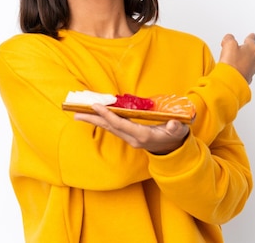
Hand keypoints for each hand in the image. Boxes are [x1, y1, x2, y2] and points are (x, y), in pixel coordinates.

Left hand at [74, 104, 189, 154]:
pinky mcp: (129, 135)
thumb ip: (176, 128)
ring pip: (109, 127)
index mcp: (142, 135)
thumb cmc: (176, 136)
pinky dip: (103, 120)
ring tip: (79, 114)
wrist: (175, 149)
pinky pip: (113, 126)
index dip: (108, 115)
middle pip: (109, 127)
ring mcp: (130, 138)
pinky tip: (95, 115)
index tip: (96, 106)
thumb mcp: (178, 131)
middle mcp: (132, 138)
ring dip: (94, 120)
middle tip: (75, 113)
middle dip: (93, 119)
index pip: (121, 124)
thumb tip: (172, 124)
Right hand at [218, 33, 254, 83]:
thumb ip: (229, 38)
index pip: (251, 40)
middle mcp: (254, 59)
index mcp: (252, 49)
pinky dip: (240, 69)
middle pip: (252, 51)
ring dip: (243, 60)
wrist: (231, 81)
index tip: (252, 35)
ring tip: (234, 60)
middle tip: (239, 48)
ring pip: (249, 62)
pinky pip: (245, 71)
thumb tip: (228, 38)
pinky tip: (234, 69)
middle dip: (246, 49)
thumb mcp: (229, 44)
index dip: (250, 37)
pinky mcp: (246, 78)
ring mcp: (251, 70)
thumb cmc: (232, 64)